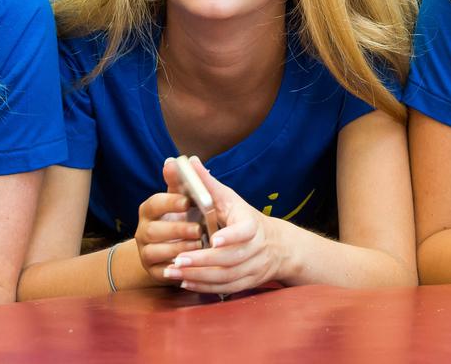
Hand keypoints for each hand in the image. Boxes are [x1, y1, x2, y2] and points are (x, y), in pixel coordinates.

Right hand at [133, 159, 202, 283]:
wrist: (174, 250)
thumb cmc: (181, 218)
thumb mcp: (180, 199)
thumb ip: (178, 182)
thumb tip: (173, 160)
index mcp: (149, 210)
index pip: (154, 203)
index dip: (169, 203)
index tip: (187, 202)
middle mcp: (142, 231)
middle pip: (152, 230)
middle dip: (176, 230)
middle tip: (198, 230)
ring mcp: (145, 252)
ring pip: (155, 252)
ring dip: (178, 249)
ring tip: (199, 247)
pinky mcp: (153, 271)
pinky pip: (161, 272)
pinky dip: (175, 269)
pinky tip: (191, 265)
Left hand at [160, 157, 284, 294]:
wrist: (277, 246)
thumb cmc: (244, 216)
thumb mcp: (229, 197)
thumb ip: (208, 183)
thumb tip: (188, 161)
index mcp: (251, 224)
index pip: (245, 231)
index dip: (231, 236)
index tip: (214, 240)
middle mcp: (254, 249)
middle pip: (230, 259)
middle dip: (203, 261)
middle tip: (178, 260)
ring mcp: (252, 268)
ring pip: (225, 277)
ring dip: (198, 276)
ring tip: (174, 272)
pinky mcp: (246, 282)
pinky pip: (225, 289)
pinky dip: (204, 287)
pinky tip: (185, 283)